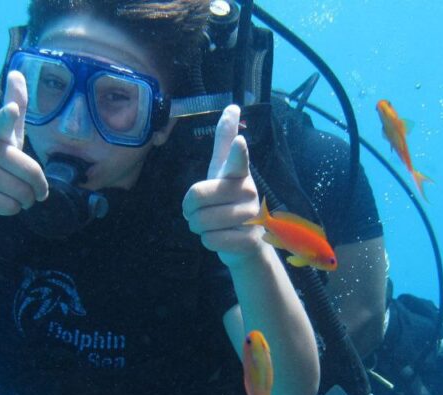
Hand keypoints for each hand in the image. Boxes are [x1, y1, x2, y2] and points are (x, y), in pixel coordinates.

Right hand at [0, 70, 48, 225]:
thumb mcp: (7, 137)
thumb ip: (15, 107)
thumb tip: (17, 72)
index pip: (3, 123)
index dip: (8, 116)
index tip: (11, 110)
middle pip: (29, 172)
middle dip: (37, 188)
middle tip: (31, 190)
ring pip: (21, 193)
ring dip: (25, 201)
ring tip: (16, 197)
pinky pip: (8, 206)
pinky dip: (13, 210)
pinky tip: (2, 204)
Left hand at [182, 105, 264, 266]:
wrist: (246, 241)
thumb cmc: (229, 201)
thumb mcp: (223, 170)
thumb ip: (225, 140)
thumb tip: (233, 106)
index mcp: (239, 174)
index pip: (237, 159)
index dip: (237, 152)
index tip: (240, 142)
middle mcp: (248, 192)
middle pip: (196, 197)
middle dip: (191, 210)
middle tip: (203, 212)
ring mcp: (251, 216)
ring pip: (201, 222)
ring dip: (199, 227)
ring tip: (213, 225)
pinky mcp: (249, 240)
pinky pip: (211, 240)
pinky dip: (208, 241)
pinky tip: (221, 238)